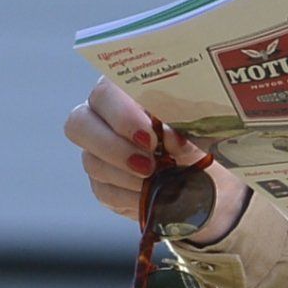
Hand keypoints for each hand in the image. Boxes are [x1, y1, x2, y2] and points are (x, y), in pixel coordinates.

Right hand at [64, 76, 250, 240]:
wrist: (208, 179)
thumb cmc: (198, 141)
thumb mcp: (197, 129)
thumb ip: (183, 126)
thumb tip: (171, 136)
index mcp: (124, 92)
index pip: (105, 92)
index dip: (122, 115)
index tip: (151, 136)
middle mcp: (102, 117)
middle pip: (79, 123)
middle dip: (114, 146)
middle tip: (148, 163)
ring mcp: (97, 152)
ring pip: (91, 161)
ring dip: (126, 175)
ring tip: (156, 180)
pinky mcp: (102, 184)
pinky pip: (104, 191)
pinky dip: (130, 195)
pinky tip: (150, 194)